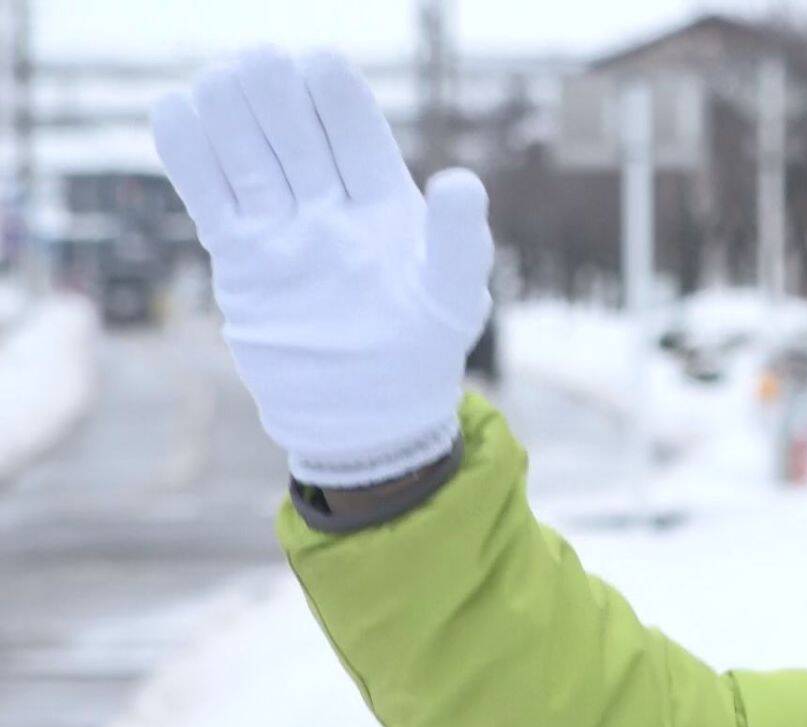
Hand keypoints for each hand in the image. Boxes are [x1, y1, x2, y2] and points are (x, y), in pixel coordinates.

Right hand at [150, 46, 493, 486]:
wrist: (366, 415)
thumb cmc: (423, 351)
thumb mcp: (451, 297)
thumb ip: (456, 239)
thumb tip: (462, 182)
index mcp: (386, 200)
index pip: (358, 133)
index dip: (337, 98)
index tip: (320, 64)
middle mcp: (331, 203)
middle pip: (296, 134)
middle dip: (277, 95)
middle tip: (260, 62)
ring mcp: (283, 227)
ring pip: (249, 157)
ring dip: (232, 115)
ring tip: (219, 80)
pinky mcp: (242, 257)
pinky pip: (210, 197)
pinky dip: (190, 156)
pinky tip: (175, 110)